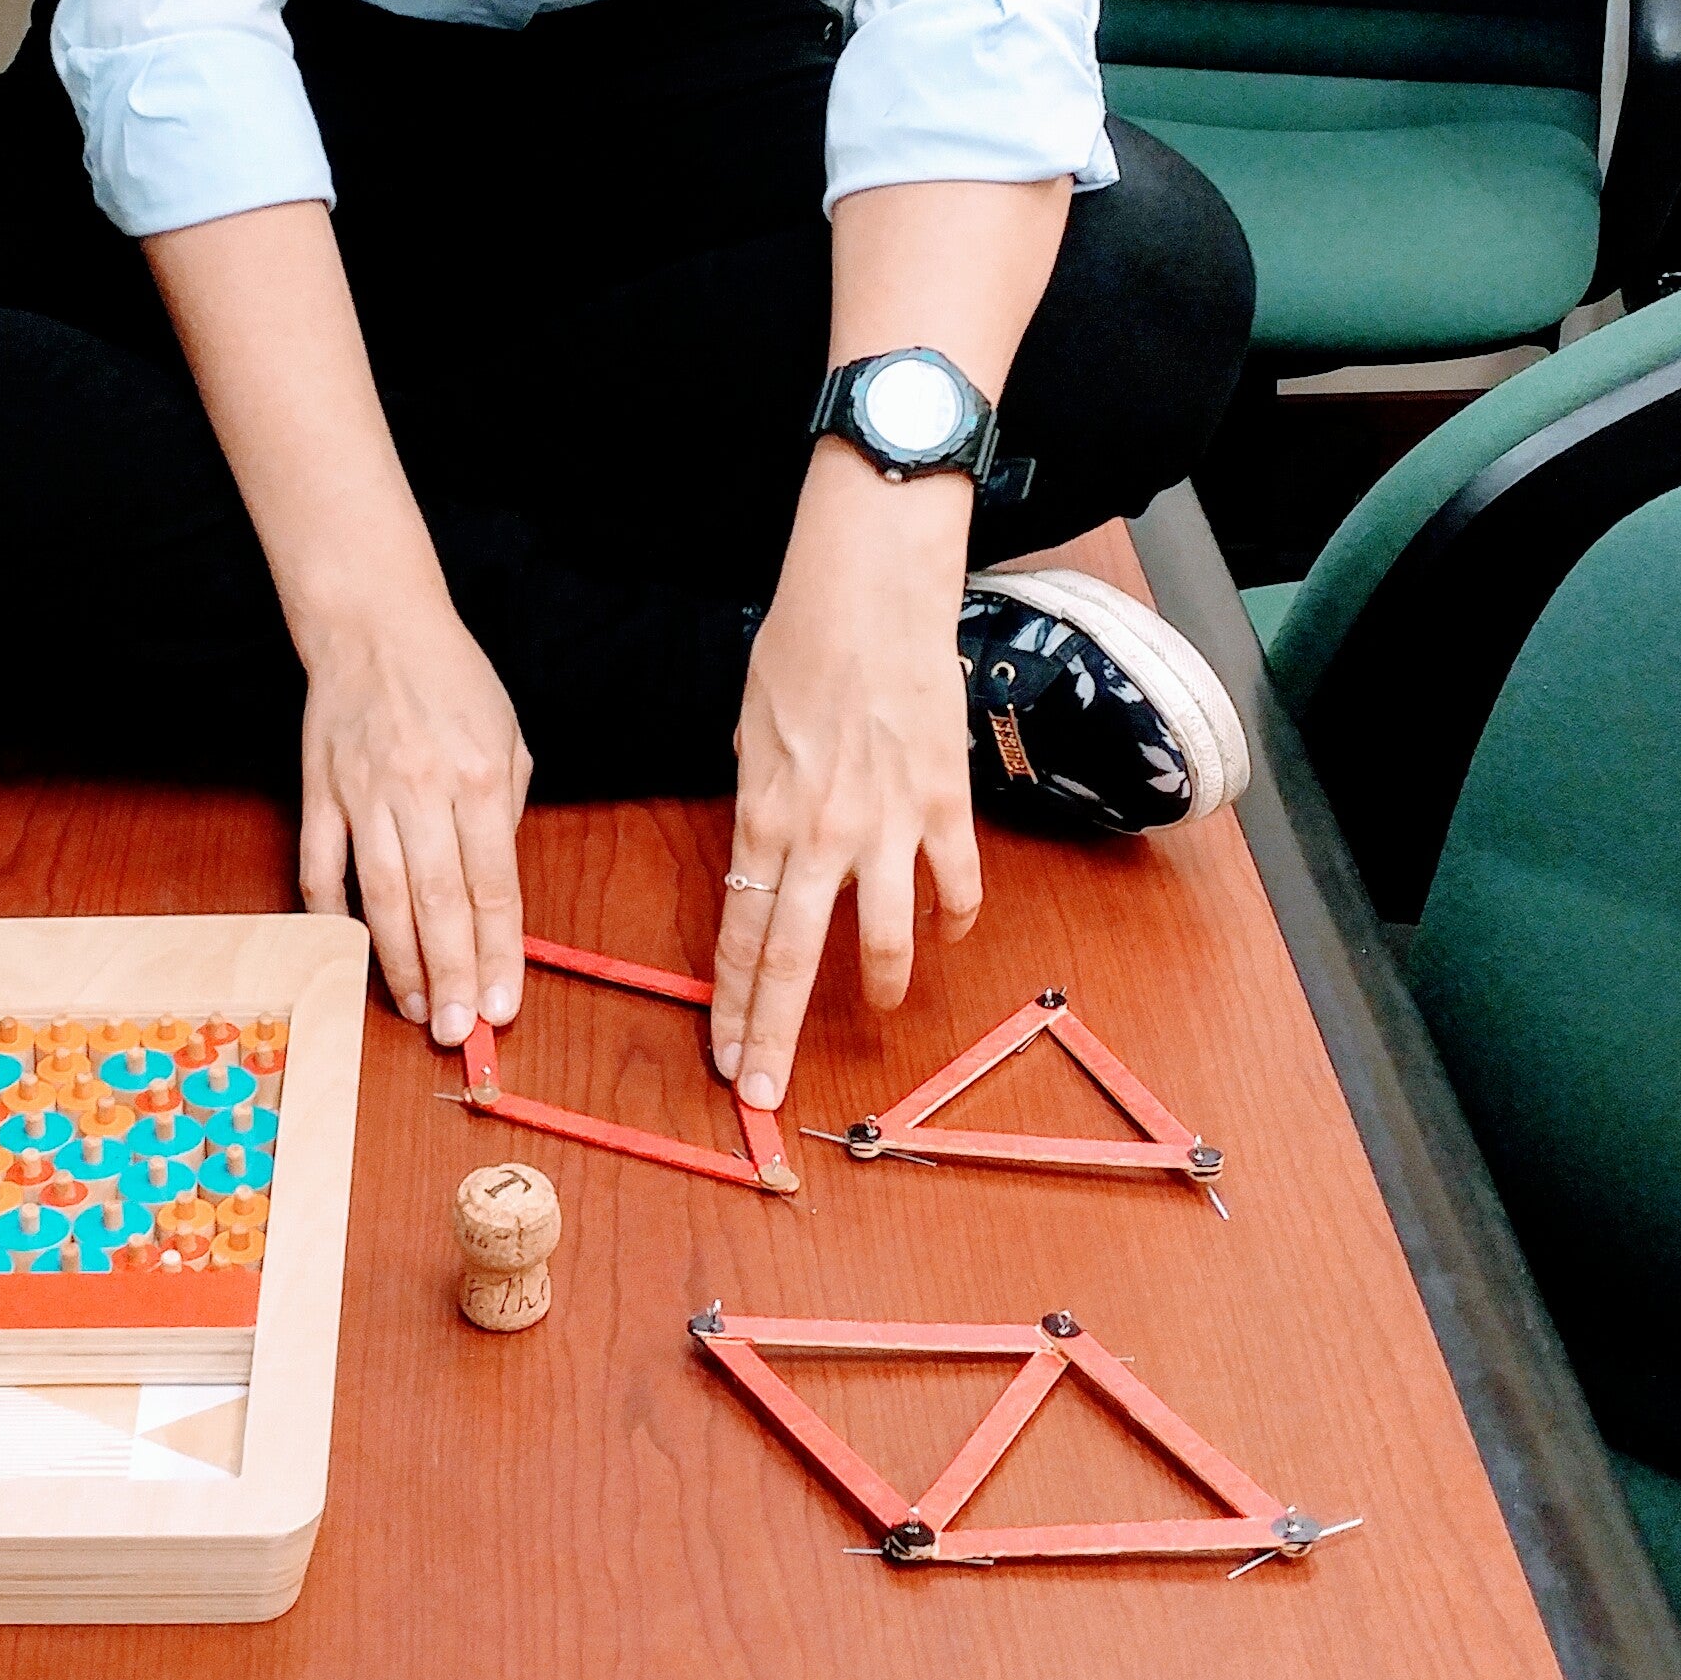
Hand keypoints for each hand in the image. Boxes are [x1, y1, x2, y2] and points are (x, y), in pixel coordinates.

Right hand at [297, 576, 531, 1048]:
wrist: (374, 624)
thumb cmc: (451, 682)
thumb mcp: (507, 738)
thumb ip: (504, 812)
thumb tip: (493, 893)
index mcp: (478, 777)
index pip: (493, 884)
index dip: (499, 952)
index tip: (505, 1005)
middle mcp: (421, 789)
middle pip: (439, 902)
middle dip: (452, 975)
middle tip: (459, 1032)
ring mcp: (363, 793)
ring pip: (381, 896)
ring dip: (399, 962)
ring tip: (418, 1010)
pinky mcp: (318, 792)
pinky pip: (320, 868)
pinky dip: (333, 916)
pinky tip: (353, 954)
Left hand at [709, 463, 982, 1110]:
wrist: (872, 587)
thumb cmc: (802, 643)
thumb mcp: (750, 727)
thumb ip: (757, 798)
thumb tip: (763, 847)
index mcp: (760, 816)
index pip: (738, 937)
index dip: (732, 1008)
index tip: (726, 1059)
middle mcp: (819, 835)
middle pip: (790, 959)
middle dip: (775, 1035)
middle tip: (765, 1091)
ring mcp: (887, 824)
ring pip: (882, 939)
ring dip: (876, 986)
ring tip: (874, 1011)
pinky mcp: (944, 802)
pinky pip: (953, 884)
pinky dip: (951, 915)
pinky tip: (946, 932)